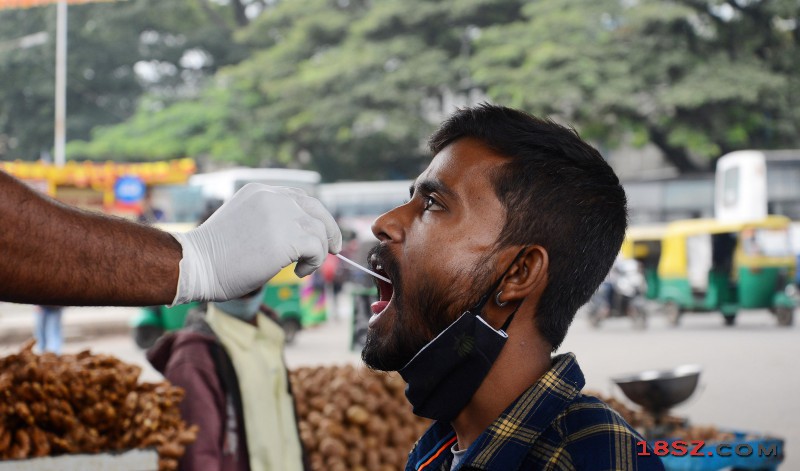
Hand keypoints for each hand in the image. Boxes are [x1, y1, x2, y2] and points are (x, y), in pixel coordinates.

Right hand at [171, 184, 341, 303]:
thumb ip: (269, 221)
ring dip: (318, 252)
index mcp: (260, 191)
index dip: (315, 216)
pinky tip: (298, 273)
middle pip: (316, 209)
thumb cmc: (214, 254)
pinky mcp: (288, 238)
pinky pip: (318, 249)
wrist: (196, 265)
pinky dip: (314, 263)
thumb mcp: (243, 223)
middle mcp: (273, 197)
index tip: (322, 233)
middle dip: (329, 230)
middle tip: (334, 249)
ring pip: (320, 231)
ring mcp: (281, 215)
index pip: (300, 197)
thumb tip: (298, 237)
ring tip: (303, 267)